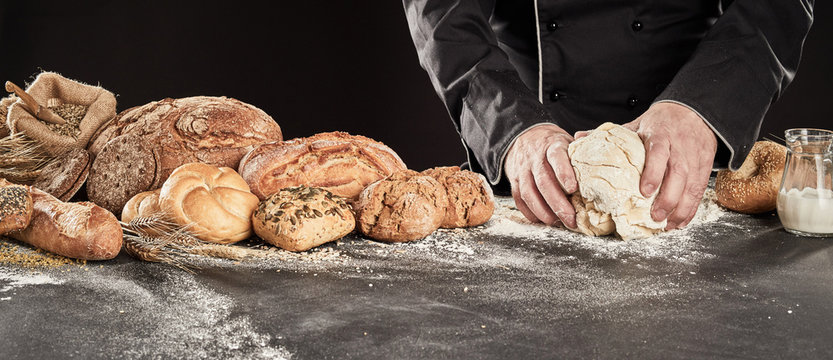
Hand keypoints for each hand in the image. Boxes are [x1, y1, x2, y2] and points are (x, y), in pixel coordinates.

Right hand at [504, 124, 577, 227]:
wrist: (524, 137)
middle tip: (571, 218)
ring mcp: (522, 170)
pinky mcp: (514, 181)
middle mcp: (535, 158)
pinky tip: (542, 220)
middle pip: (543, 181)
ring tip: (557, 222)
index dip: (564, 173)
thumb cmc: (552, 144)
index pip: (556, 157)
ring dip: (543, 211)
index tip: (573, 189)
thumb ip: (581, 146)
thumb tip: (596, 151)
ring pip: (529, 193)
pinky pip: (519, 199)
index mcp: (551, 146)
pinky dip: (530, 212)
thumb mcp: (566, 140)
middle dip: (557, 203)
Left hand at [622, 102, 716, 228]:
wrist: (693, 113)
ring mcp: (694, 157)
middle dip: (668, 198)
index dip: (653, 173)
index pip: (658, 153)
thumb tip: (578, 138)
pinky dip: (691, 208)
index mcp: (660, 134)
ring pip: (692, 185)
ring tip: (667, 225)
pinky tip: (680, 222)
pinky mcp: (704, 167)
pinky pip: (699, 190)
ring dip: (681, 208)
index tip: (644, 191)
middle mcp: (679, 146)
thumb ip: (611, 134)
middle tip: (655, 216)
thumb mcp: (636, 123)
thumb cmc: (660, 122)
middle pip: (678, 173)